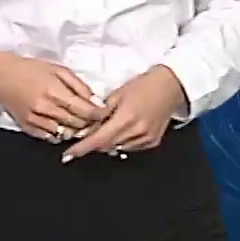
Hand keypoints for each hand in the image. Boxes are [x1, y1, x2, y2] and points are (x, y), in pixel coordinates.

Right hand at [0, 51, 111, 142]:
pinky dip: (60, 133)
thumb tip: (96, 101)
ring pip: (64, 133)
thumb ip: (78, 85)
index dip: (97, 114)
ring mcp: (35, 120)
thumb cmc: (31, 68)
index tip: (104, 113)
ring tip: (82, 123)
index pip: (83, 109)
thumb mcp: (58, 69)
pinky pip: (50, 137)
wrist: (0, 75)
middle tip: (97, 119)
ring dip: (76, 130)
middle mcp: (44, 108)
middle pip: (76, 123)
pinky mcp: (27, 127)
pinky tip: (64, 125)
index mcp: (54, 90)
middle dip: (89, 123)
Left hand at [60, 65, 187, 161]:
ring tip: (109, 126)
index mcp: (126, 117)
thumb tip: (87, 127)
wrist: (171, 85)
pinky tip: (123, 129)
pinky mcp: (153, 141)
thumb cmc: (143, 85)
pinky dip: (122, 141)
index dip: (82, 148)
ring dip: (108, 141)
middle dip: (94, 142)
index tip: (68, 155)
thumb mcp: (118, 93)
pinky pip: (130, 147)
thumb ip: (102, 112)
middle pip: (107, 146)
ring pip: (118, 148)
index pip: (98, 139)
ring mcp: (146, 138)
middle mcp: (137, 131)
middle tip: (87, 133)